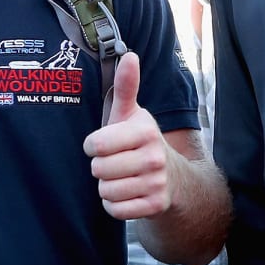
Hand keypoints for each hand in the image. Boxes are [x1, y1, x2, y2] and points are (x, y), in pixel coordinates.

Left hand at [83, 52, 174, 219]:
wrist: (172, 175)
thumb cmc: (139, 141)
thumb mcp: (131, 113)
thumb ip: (126, 86)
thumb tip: (129, 54)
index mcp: (146, 131)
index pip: (96, 144)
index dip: (93, 145)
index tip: (104, 143)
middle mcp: (155, 158)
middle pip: (98, 170)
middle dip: (100, 167)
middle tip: (115, 161)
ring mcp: (157, 184)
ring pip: (106, 191)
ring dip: (107, 186)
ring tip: (121, 176)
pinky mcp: (155, 206)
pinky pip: (116, 210)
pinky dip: (114, 205)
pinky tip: (126, 192)